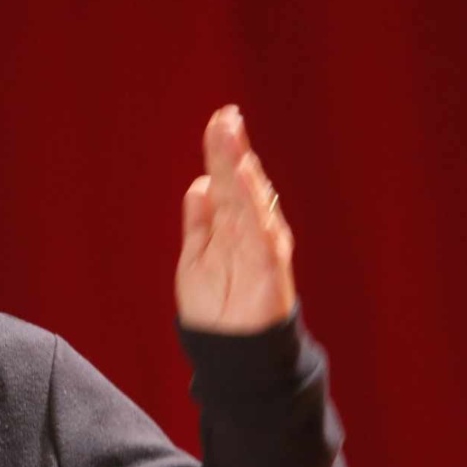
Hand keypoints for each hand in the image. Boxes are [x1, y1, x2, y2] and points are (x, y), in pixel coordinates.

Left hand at [176, 105, 296, 333]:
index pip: (228, 180)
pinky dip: (253, 201)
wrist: (232, 350)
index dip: (223, 151)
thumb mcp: (198, 255)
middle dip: (232, 149)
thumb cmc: (218, 306)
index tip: (219, 121)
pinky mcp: (268, 263)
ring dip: (240, 164)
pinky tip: (244, 176)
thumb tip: (200, 185)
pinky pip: (261, 226)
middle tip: (225, 115)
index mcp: (232, 225)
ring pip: (249, 197)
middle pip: (239, 182)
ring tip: (230, 133)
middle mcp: (250, 229)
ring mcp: (260, 244)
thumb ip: (200, 222)